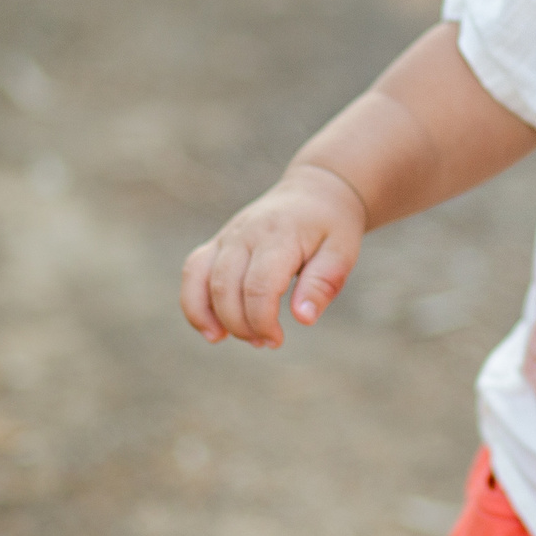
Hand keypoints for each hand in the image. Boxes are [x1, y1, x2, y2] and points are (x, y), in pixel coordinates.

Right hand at [180, 164, 365, 347]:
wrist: (314, 193)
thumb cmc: (331, 227)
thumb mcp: (342, 252)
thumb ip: (323, 284)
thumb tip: (303, 319)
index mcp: (279, 236)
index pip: (258, 286)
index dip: (262, 321)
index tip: (276, 340)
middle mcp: (246, 233)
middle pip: (225, 287)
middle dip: (240, 324)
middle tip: (265, 342)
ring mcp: (227, 236)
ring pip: (200, 279)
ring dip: (211, 317)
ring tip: (228, 338)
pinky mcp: (217, 241)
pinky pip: (192, 272)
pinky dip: (193, 302)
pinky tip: (211, 328)